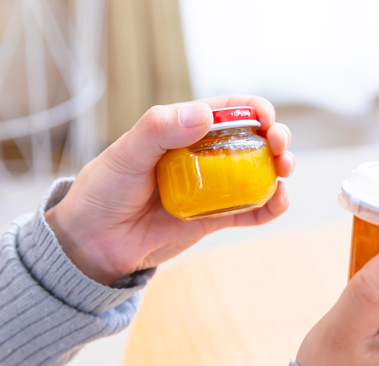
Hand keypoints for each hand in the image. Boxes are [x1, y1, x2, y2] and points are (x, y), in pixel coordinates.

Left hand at [45, 95, 293, 284]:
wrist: (94, 242)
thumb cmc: (103, 190)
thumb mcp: (125, 154)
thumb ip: (159, 129)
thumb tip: (204, 114)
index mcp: (183, 131)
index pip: (227, 111)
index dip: (253, 109)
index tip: (266, 117)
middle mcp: (203, 157)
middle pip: (251, 141)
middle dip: (274, 138)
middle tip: (280, 146)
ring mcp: (211, 188)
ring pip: (257, 174)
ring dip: (278, 169)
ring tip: (284, 171)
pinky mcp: (214, 219)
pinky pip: (250, 211)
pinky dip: (269, 206)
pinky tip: (278, 201)